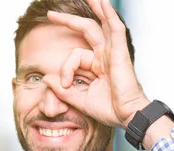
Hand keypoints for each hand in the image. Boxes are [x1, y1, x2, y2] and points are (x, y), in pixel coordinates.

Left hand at [44, 0, 148, 128]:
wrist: (127, 116)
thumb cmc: (110, 110)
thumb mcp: (80, 99)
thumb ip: (63, 90)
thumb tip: (46, 78)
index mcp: (98, 65)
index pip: (74, 56)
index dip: (65, 68)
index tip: (63, 84)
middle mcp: (105, 56)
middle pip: (87, 29)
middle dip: (69, 20)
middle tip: (50, 14)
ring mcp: (113, 52)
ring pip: (102, 23)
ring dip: (96, 7)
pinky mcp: (120, 53)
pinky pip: (115, 28)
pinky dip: (109, 14)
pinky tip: (103, 3)